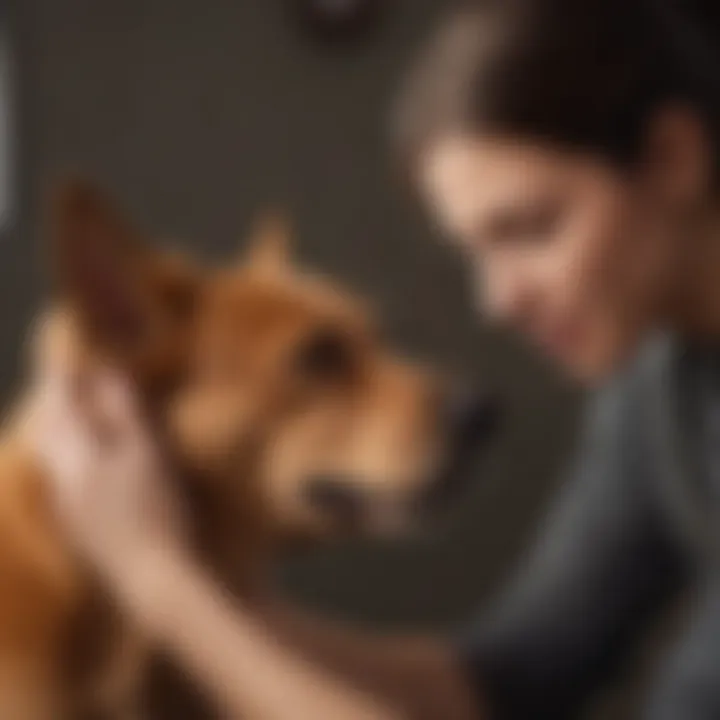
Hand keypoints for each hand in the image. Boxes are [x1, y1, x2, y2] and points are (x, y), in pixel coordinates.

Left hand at [29, 352, 186, 610]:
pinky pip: (67, 480)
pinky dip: (76, 457)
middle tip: (71, 384)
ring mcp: (69, 508)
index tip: (65, 356)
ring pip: (57, 458)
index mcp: (76, 459)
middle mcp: (63, 481)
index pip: (61, 408)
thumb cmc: (155, 509)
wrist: (154, 577)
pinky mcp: (81, 528)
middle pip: (51, 434)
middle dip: (58, 405)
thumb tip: (109, 375)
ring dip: (65, 432)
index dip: (62, 380)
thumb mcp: (147, 453)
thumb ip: (127, 412)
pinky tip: (95, 463)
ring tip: (82, 418)